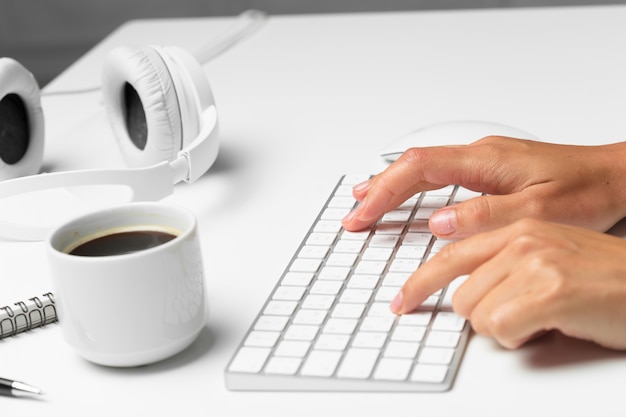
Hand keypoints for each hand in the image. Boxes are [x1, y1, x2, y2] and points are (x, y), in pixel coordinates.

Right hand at [342, 137, 625, 238]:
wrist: (615, 176)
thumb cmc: (585, 192)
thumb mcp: (536, 211)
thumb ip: (483, 215)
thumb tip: (437, 223)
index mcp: (484, 160)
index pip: (418, 169)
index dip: (384, 191)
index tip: (362, 214)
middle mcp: (479, 154)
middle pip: (413, 166)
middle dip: (378, 190)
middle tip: (354, 216)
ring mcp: (483, 160)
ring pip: (423, 167)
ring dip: (391, 185)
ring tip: (364, 201)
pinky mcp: (490, 169)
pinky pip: (439, 173)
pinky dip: (413, 185)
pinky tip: (405, 193)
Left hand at [390, 218, 625, 349]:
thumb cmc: (604, 276)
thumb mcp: (547, 257)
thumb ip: (502, 264)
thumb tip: (463, 292)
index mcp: (517, 228)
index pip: (449, 256)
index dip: (420, 283)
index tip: (402, 300)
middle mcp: (522, 239)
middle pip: (460, 295)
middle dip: (484, 315)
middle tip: (518, 315)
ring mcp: (535, 262)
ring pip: (478, 314)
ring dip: (507, 327)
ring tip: (542, 316)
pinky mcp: (550, 290)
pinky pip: (502, 328)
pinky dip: (522, 337)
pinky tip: (550, 324)